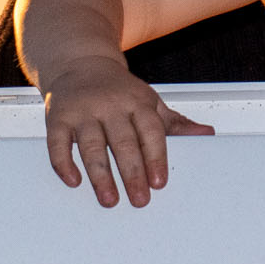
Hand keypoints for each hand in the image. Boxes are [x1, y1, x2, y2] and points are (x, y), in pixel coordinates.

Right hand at [44, 54, 213, 207]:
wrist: (80, 63)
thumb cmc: (119, 90)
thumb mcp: (149, 101)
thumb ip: (175, 123)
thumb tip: (206, 134)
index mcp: (137, 102)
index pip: (150, 130)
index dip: (156, 157)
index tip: (159, 182)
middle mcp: (110, 105)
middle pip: (123, 141)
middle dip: (132, 172)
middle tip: (139, 200)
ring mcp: (82, 111)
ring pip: (92, 145)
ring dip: (100, 175)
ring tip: (109, 199)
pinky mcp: (57, 117)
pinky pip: (58, 142)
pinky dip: (63, 163)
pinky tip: (74, 181)